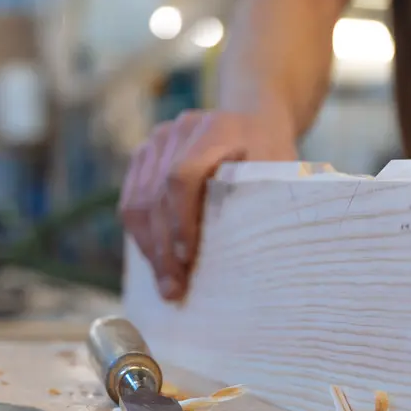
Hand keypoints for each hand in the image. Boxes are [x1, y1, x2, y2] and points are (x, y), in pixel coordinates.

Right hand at [119, 109, 297, 301]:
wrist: (253, 122)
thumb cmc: (271, 156)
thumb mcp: (279, 172)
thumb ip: (264, 200)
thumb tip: (256, 258)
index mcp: (215, 128)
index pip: (182, 175)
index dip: (181, 219)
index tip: (188, 257)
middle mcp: (179, 130)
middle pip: (156, 194)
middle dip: (163, 248)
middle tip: (174, 289)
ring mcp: (156, 142)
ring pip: (138, 203)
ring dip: (150, 248)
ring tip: (165, 284)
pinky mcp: (143, 157)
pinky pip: (131, 203)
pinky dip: (141, 237)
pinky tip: (155, 263)